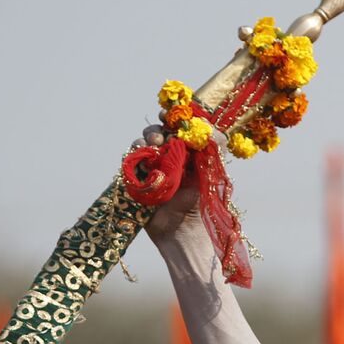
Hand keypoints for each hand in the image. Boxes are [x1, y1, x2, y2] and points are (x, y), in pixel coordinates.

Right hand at [133, 125, 202, 239]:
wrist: (181, 229)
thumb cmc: (199, 203)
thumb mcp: (210, 173)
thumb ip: (214, 149)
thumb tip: (213, 126)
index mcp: (185, 153)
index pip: (176, 129)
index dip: (171, 119)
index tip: (168, 114)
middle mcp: (167, 158)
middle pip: (156, 133)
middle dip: (157, 130)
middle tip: (161, 136)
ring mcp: (150, 168)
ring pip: (141, 144)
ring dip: (144, 140)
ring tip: (151, 147)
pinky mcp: (136, 178)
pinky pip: (130, 160)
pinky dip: (133, 154)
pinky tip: (141, 158)